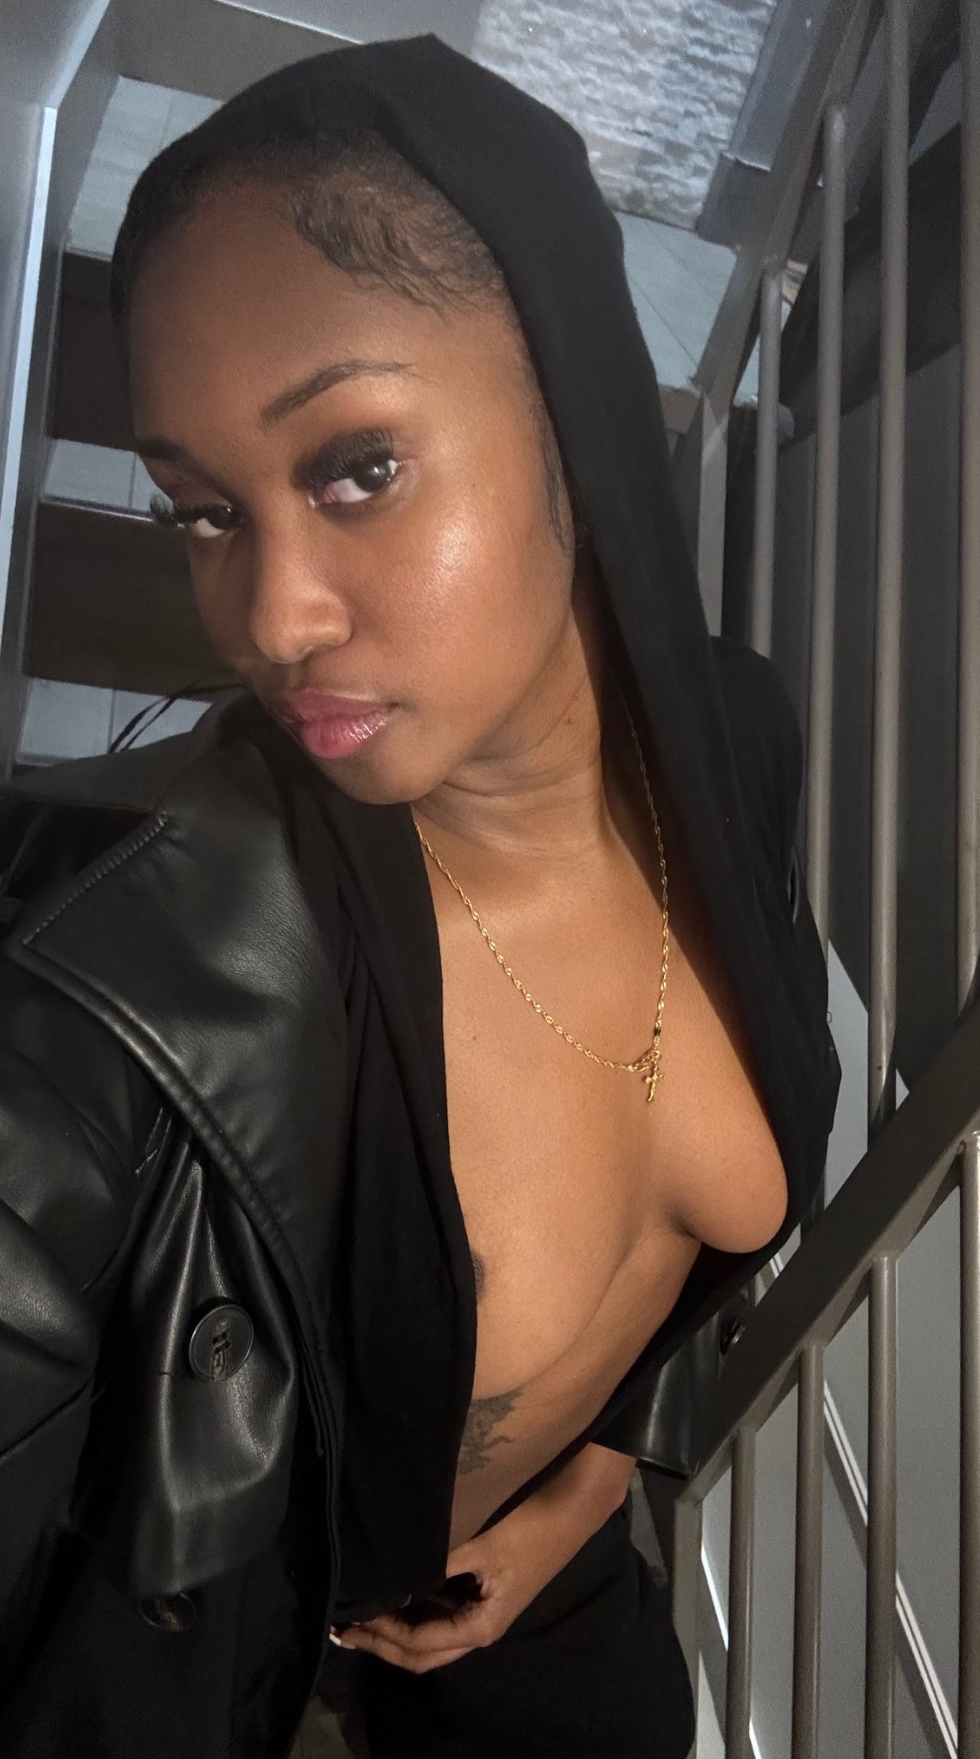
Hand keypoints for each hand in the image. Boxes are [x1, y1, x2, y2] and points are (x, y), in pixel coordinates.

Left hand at [332, 1443, 634, 1673]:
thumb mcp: (482, 1546)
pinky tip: (399, 1595)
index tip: (352, 1618)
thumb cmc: (531, 1528)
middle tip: (345, 1631)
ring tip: (363, 1617)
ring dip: (398, 1634)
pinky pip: (443, 1618)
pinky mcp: (486, 1595)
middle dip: (383, 1647)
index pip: (419, 1644)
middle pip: (423, 1656)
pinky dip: (416, 1615)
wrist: (574, 1507)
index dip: (383, 1635)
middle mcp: (480, 1629)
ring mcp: (484, 1613)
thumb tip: (392, 1575)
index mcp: (480, 1626)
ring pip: (433, 1641)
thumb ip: (438, 1565)